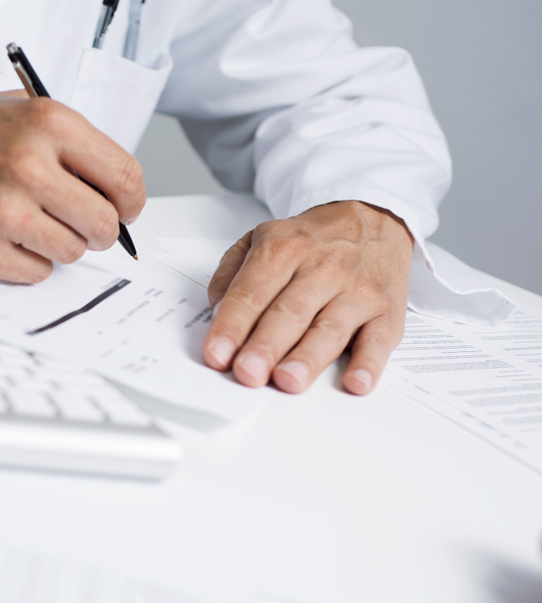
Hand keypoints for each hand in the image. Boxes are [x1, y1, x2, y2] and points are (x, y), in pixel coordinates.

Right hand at [0, 93, 145, 283]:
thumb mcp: (15, 107)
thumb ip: (69, 138)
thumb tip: (115, 179)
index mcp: (48, 123)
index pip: (126, 177)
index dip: (132, 201)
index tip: (125, 209)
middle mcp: (31, 166)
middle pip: (106, 224)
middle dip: (101, 230)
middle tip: (83, 225)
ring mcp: (6, 212)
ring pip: (74, 252)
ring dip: (61, 245)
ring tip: (32, 224)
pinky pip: (38, 273)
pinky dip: (29, 262)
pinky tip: (8, 238)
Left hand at [202, 201, 412, 394]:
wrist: (372, 219)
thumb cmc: (310, 241)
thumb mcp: (260, 239)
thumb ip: (231, 275)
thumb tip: (217, 313)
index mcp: (283, 249)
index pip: (251, 292)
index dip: (231, 325)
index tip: (216, 354)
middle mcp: (321, 268)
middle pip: (289, 313)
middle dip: (265, 346)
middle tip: (247, 373)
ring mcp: (357, 290)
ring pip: (329, 329)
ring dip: (308, 358)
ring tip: (287, 381)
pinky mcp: (387, 311)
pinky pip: (379, 340)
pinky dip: (370, 364)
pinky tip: (356, 383)